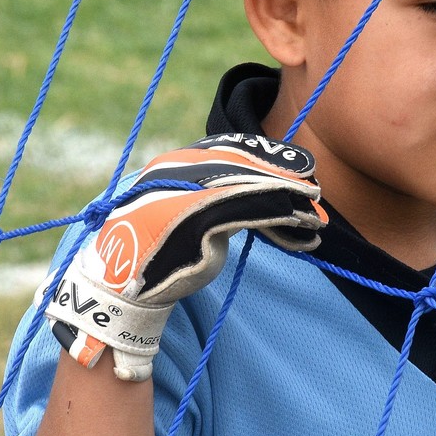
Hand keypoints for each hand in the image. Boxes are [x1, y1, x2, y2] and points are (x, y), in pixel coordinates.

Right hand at [45, 134, 325, 379]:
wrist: (119, 283)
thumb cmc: (156, 253)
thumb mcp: (188, 217)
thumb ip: (217, 199)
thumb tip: (260, 197)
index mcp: (177, 163)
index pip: (233, 152)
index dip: (270, 162)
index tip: (301, 172)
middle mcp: (182, 168)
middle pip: (247, 166)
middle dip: (287, 180)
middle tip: (316, 194)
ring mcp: (189, 188)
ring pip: (254, 187)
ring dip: (292, 203)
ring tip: (317, 221)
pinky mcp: (199, 215)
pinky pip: (251, 211)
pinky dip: (283, 219)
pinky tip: (303, 232)